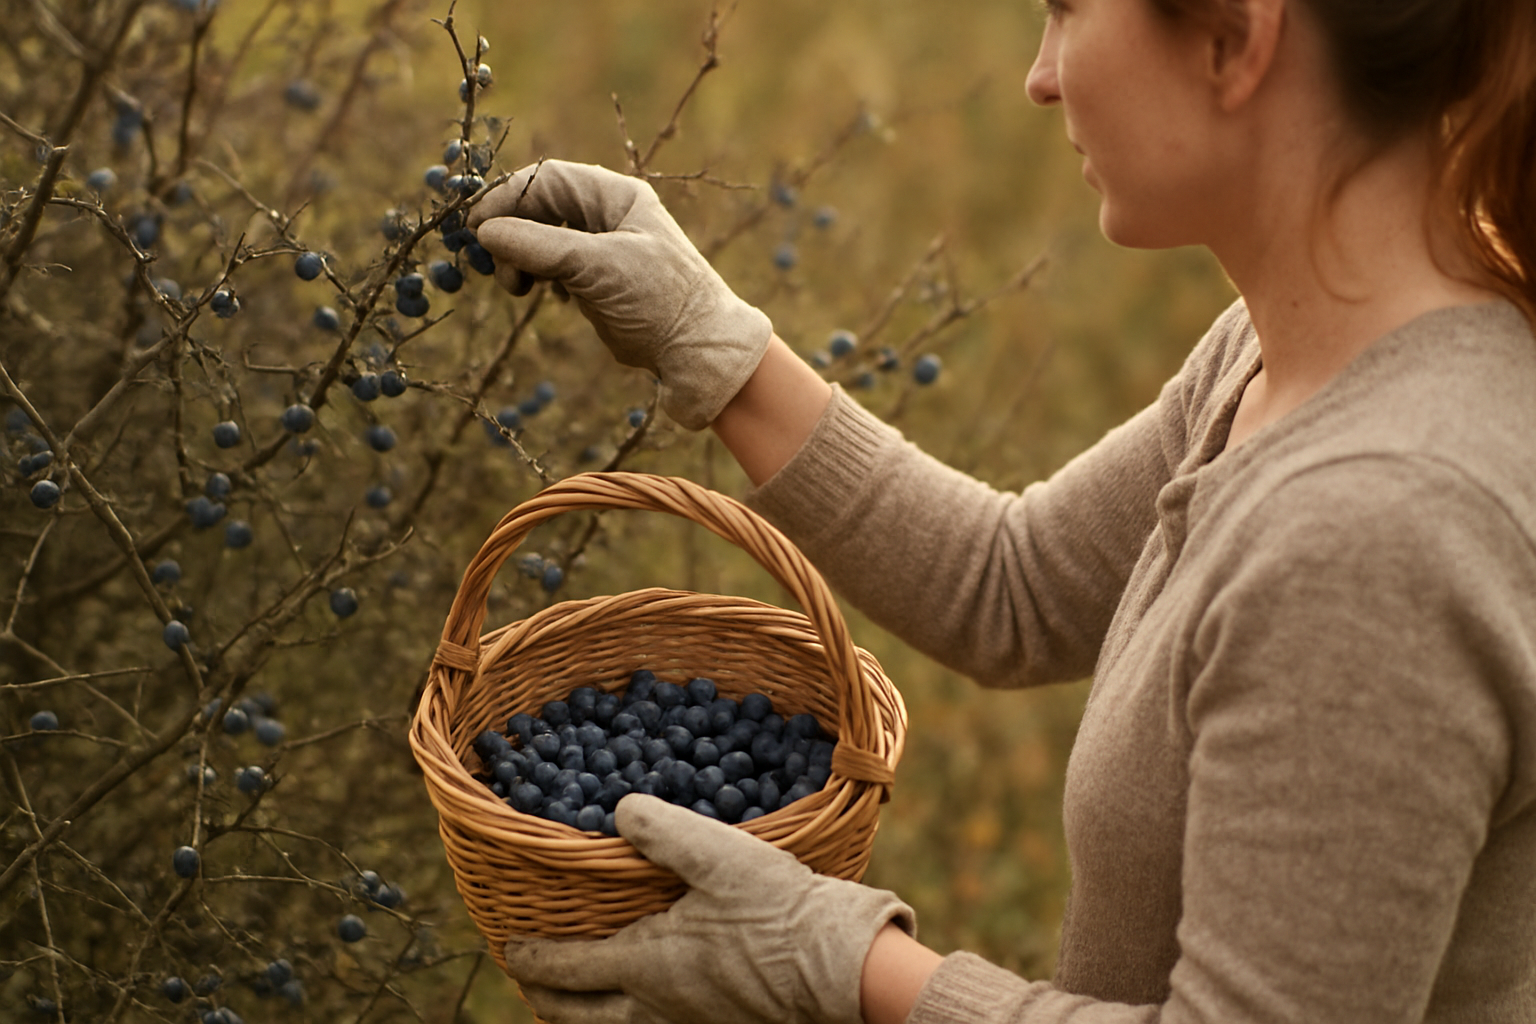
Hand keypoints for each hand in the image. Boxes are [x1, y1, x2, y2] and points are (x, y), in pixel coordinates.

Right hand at [467, 160, 772, 429]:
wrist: (698, 352)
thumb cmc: (658, 300)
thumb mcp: (594, 266)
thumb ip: (537, 245)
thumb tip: (485, 232)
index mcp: (616, 195)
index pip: (548, 178)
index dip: (508, 198)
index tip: (477, 228)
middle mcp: (609, 215)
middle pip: (541, 207)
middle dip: (512, 233)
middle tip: (496, 268)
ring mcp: (603, 248)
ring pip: (542, 239)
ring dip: (520, 259)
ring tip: (517, 288)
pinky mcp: (598, 280)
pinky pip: (553, 266)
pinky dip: (538, 276)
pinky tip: (541, 294)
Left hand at [504, 794, 914, 1023]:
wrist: (838, 967)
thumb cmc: (778, 910)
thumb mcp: (717, 854)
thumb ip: (662, 829)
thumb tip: (619, 807)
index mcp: (644, 965)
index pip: (564, 970)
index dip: (530, 958)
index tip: (510, 945)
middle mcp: (652, 1009)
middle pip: (574, 1017)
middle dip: (545, 998)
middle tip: (532, 977)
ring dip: (582, 1016)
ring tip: (577, 997)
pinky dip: (624, 1022)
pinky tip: (643, 1003)